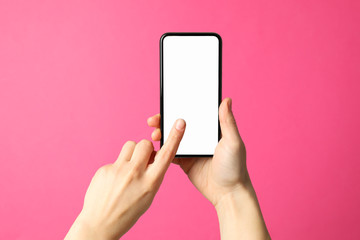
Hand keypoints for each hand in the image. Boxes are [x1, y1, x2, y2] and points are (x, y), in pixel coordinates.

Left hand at [65, 119, 185, 239]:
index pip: (167, 155)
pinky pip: (116, 159)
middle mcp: (135, 174)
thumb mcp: (148, 196)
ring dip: (132, 153)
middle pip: (145, 144)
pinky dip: (118, 167)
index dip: (175, 137)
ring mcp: (118, 170)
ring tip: (128, 169)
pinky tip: (114, 182)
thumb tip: (152, 156)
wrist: (100, 223)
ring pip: (130, 145)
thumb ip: (152, 174)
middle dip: (146, 149)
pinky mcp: (104, 169)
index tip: (180, 123)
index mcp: (151, 183)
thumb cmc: (128, 211)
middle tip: (142, 161)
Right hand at [147, 98, 248, 206]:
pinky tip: (154, 148)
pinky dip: (161, 150)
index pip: (193, 113)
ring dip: (161, 134)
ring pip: (172, 137)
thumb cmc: (235, 166)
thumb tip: (226, 100)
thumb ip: (227, 121)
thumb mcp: (233, 142)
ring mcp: (191, 149)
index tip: (167, 104)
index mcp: (210, 129)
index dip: (179, 107)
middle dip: (164, 120)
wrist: (227, 193)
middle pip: (179, 124)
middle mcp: (199, 136)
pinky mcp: (184, 161)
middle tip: (153, 120)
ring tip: (154, 135)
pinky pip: (170, 153)